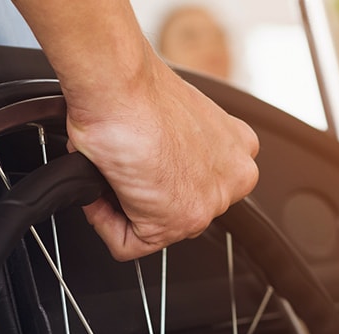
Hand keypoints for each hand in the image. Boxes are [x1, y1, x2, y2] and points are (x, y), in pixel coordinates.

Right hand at [64, 62, 259, 260]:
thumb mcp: (170, 118)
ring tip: (111, 172)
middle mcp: (234, 176)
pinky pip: (127, 244)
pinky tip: (102, 190)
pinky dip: (103, 222)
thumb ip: (174, 148)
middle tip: (120, 168)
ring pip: (152, 227)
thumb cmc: (134, 90)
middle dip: (141, 195)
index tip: (139, 163)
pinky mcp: (177, 221)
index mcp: (236, 148)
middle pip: (176, 208)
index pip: (196, 184)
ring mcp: (210, 202)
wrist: (119, 85)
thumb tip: (148, 163)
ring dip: (120, 206)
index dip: (156, 177)